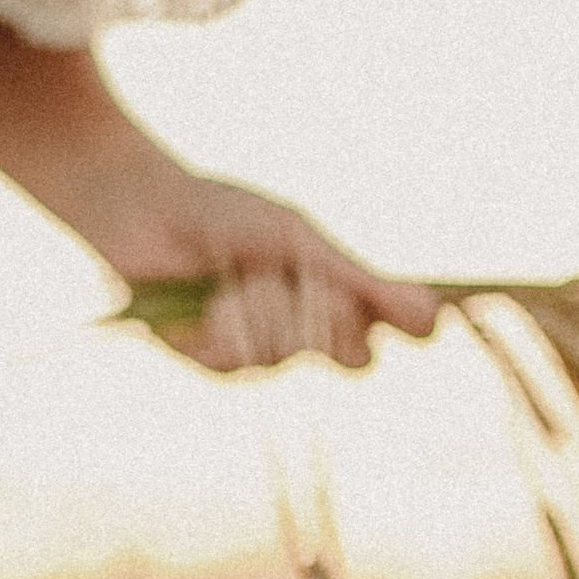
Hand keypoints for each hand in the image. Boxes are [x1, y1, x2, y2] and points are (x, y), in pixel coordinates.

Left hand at [84, 123, 435, 375]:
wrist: (143, 212)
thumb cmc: (224, 214)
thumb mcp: (299, 242)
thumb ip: (360, 283)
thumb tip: (435, 317)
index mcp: (328, 297)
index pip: (382, 331)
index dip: (398, 326)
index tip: (419, 323)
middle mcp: (300, 333)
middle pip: (349, 356)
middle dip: (326, 312)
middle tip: (298, 277)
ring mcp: (257, 354)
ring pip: (290, 354)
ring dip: (265, 306)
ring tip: (236, 274)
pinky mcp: (213, 365)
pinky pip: (241, 360)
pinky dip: (227, 322)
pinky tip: (207, 297)